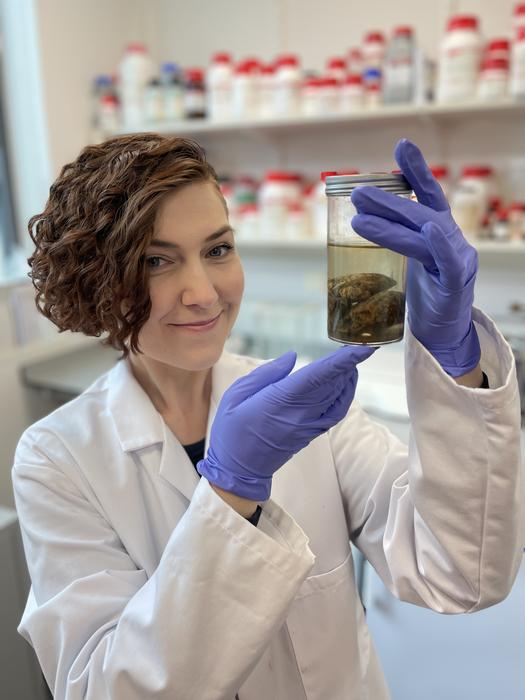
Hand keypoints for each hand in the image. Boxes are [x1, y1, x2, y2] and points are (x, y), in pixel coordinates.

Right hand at [198, 345, 374, 500]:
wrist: (238, 472)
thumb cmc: (231, 432)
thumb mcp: (235, 396)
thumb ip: (265, 373)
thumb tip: (292, 356)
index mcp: (278, 402)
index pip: (317, 376)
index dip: (341, 361)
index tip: (360, 348)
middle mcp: (299, 414)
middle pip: (332, 384)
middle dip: (349, 364)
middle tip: (361, 346)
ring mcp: (308, 426)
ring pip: (337, 398)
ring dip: (348, 377)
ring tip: (352, 359)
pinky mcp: (310, 434)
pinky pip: (335, 413)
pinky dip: (345, 396)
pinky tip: (345, 383)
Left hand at [350, 138, 479, 376]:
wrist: (444, 331)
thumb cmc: (425, 293)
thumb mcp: (409, 258)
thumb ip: (397, 237)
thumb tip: (359, 217)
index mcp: (439, 230)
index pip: (427, 194)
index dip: (415, 170)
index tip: (401, 145)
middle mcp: (450, 238)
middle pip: (417, 213)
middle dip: (386, 201)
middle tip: (356, 192)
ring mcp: (456, 260)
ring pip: (423, 236)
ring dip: (390, 226)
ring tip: (359, 220)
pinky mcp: (456, 284)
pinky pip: (448, 262)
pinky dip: (440, 244)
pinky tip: (430, 228)